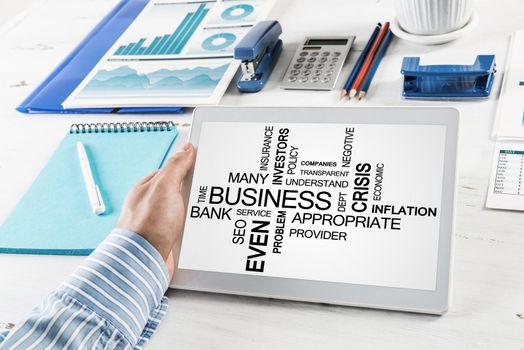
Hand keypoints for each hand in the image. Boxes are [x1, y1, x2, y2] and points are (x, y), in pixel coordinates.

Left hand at [118, 143, 195, 278]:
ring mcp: (162, 223)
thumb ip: (175, 166)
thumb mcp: (164, 187)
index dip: (190, 167)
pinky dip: (196, 229)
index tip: (205, 165)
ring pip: (188, 211)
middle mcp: (154, 205)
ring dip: (197, 213)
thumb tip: (186, 149)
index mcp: (148, 188)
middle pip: (183, 191)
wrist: (144, 263)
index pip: (173, 171)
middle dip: (196, 193)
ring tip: (208, 212)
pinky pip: (189, 229)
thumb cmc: (146, 226)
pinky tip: (202, 229)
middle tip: (208, 192)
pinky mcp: (170, 239)